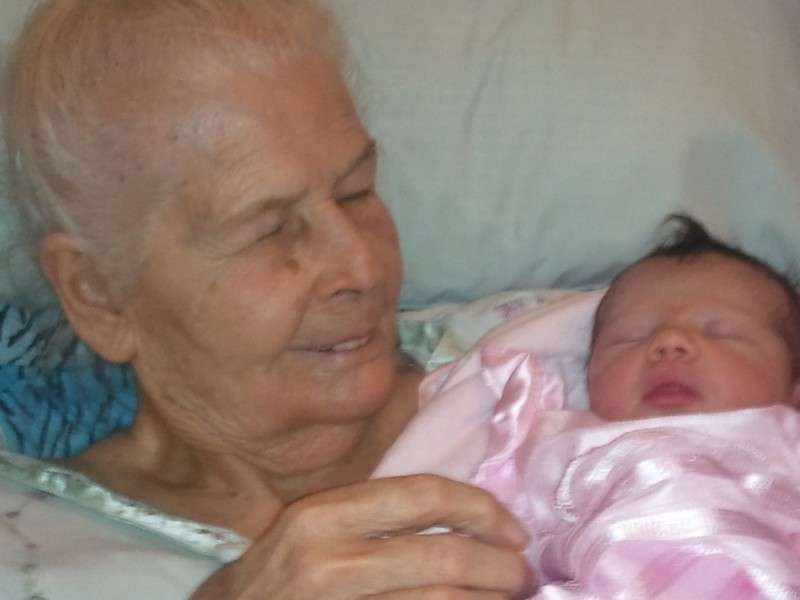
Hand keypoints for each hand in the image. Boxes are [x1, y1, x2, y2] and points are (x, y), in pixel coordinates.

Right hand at [190, 474, 533, 598]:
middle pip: (443, 559)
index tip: (514, 528)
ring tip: (512, 597)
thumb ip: (378, 515)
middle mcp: (330, 561)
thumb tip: (465, 519)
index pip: (422, 496)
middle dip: (500, 567)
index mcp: (325, 515)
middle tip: (525, 573)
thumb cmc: (282, 571)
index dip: (481, 509)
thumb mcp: (318, 525)